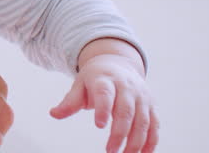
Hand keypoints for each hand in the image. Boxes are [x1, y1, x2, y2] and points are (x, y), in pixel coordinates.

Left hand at [50, 38, 156, 152]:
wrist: (117, 64)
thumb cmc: (95, 79)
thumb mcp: (80, 85)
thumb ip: (69, 101)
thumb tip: (53, 114)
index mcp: (106, 80)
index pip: (105, 94)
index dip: (104, 109)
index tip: (99, 125)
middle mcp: (126, 87)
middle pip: (126, 110)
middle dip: (119, 132)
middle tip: (110, 150)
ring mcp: (141, 96)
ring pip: (143, 120)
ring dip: (136, 141)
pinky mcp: (151, 106)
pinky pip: (154, 125)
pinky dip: (151, 141)